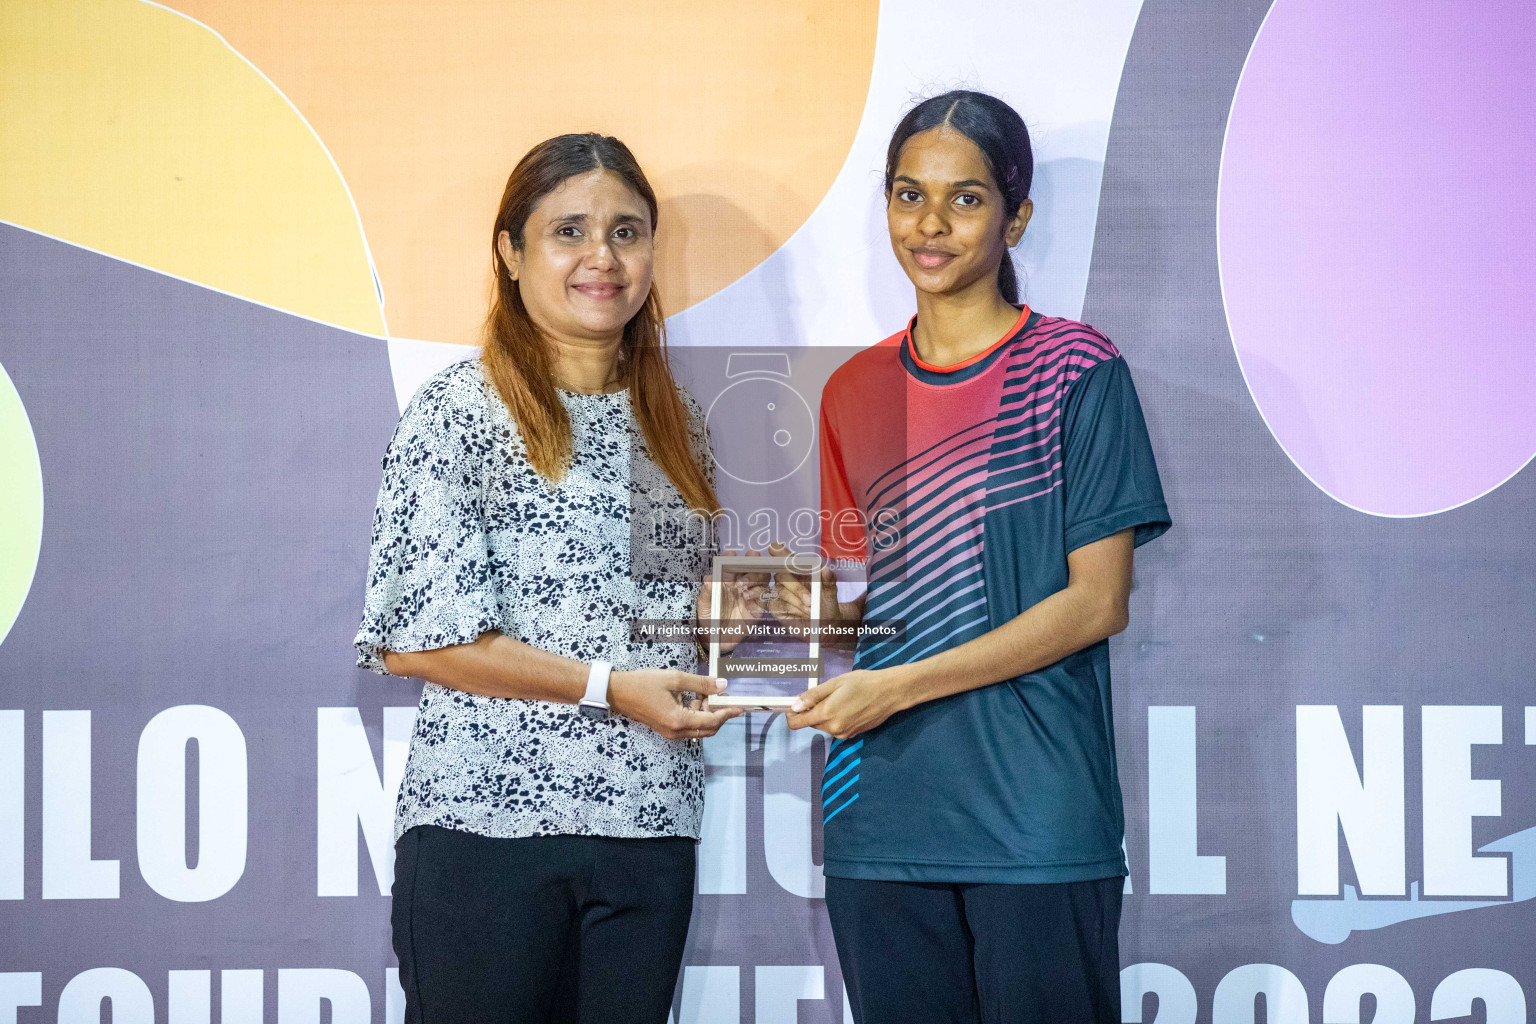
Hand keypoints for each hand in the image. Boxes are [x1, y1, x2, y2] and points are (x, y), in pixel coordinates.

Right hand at [609, 669, 742, 739]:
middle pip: (708, 729)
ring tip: (706, 692)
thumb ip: (701, 684)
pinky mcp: (666, 729)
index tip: (740, 706)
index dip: (727, 713)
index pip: (712, 721)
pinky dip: (696, 714)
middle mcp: (675, 732)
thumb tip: (723, 685)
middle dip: (718, 713)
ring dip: (707, 713)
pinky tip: (694, 697)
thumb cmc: (643, 683)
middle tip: (722, 695)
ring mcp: (670, 732)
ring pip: (699, 729)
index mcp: (678, 720)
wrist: (618, 692)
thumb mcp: (674, 679)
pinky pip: (689, 726)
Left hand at [697, 548, 769, 653]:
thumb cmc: (708, 619)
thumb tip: (708, 580)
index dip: (732, 557)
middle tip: (749, 562)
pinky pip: (763, 596)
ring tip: (745, 583)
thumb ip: (706, 594)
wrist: (717, 640)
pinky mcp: (758, 608)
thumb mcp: (704, 607)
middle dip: (752, 562)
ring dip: (756, 576)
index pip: (731, 565)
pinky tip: (749, 596)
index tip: (732, 553)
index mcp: (726, 581)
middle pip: (751, 568)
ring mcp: (751, 595)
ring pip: (761, 579)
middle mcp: (740, 585)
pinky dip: (759, 593)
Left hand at [784, 669, 904, 738]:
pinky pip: (836, 728)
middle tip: (826, 694)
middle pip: (811, 723)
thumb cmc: (864, 683)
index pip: (797, 723)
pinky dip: (836, 719)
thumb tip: (795, 706)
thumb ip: (813, 696)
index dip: (791, 714)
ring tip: (841, 698)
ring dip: (825, 714)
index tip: (793, 706)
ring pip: (823, 725)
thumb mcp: (835, 683)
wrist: (889, 693)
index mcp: (826, 713)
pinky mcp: (852, 734)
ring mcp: (843, 733)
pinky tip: (848, 706)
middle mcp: (833, 728)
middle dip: (813, 710)